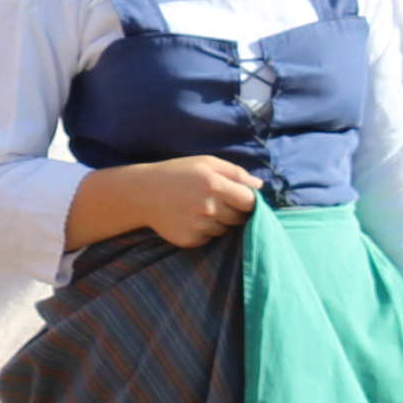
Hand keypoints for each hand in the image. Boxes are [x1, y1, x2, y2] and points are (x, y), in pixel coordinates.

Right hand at [117, 155, 259, 249]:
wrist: (143, 193)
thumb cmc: (178, 173)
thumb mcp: (206, 162)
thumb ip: (235, 172)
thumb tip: (259, 185)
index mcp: (214, 184)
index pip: (249, 201)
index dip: (250, 201)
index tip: (243, 199)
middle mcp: (207, 207)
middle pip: (240, 218)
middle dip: (234, 211)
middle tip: (217, 201)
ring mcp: (198, 226)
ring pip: (224, 229)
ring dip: (219, 222)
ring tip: (200, 208)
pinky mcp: (190, 240)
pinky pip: (209, 239)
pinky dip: (205, 231)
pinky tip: (190, 219)